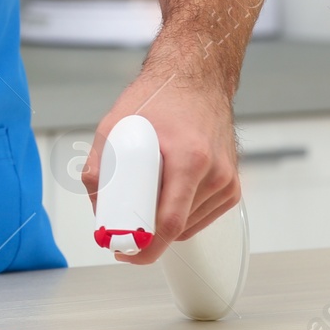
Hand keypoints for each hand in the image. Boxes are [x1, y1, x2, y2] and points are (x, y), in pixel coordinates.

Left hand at [81, 62, 238, 265]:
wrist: (197, 78)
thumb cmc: (159, 97)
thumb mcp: (114, 124)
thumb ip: (98, 166)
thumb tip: (97, 207)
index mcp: (190, 159)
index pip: (170, 223)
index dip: (145, 247)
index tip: (125, 250)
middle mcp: (215, 173)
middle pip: (176, 229)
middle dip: (146, 232)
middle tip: (122, 218)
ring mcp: (227, 181)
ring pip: (188, 227)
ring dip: (163, 223)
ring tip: (148, 190)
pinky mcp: (232, 186)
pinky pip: (201, 217)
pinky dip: (181, 214)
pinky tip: (168, 190)